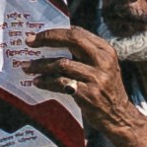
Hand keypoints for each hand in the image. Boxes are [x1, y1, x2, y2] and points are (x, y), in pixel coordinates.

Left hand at [31, 26, 146, 146]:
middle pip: (72, 40)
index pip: (78, 32)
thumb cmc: (105, 89)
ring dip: (41, 65)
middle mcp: (103, 61)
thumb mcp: (103, 66)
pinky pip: (61, 84)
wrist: (119, 115)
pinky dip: (46, 82)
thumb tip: (54, 42)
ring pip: (62, 64)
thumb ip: (85, 54)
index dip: (55, 31)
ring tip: (28, 67)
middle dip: (47, 38)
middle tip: (29, 42)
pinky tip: (38, 82)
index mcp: (105, 50)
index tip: (37, 35)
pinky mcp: (89, 94)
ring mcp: (97, 78)